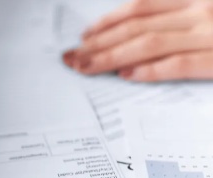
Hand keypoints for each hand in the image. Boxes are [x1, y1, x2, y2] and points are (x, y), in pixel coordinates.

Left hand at [63, 0, 212, 80]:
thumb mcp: (205, 16)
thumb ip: (174, 20)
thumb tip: (132, 34)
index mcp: (194, 0)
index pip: (141, 8)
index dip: (108, 22)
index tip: (85, 36)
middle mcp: (200, 12)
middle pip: (137, 27)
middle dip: (99, 43)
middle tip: (73, 56)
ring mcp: (210, 36)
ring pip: (149, 44)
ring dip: (112, 57)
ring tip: (87, 67)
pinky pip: (179, 64)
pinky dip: (150, 70)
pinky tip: (126, 76)